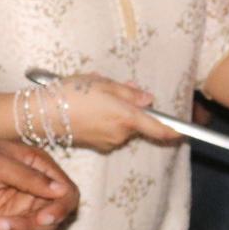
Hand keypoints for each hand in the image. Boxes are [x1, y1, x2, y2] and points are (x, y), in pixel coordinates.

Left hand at [0, 117, 79, 229]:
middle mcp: (32, 189)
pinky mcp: (0, 222)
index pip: (67, 193)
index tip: (42, 219)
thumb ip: (28, 177)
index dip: (60, 210)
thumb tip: (61, 191)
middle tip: (2, 223)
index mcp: (37, 166)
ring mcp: (16, 207)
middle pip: (49, 220)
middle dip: (27, 226)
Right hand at [55, 73, 179, 152]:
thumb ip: (129, 92)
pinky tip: (86, 107)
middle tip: (112, 89)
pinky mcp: (96, 145)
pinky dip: (104, 120)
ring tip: (93, 96)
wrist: (44, 114)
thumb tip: (147, 100)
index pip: (158, 128)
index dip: (173, 130)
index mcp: (126, 117)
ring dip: (114, 112)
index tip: (185, 131)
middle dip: (130, 108)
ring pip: (121, 126)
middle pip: (136, 123)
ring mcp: (108, 142)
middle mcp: (120, 134)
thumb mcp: (103, 84)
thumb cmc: (73, 94)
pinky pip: (108, 131)